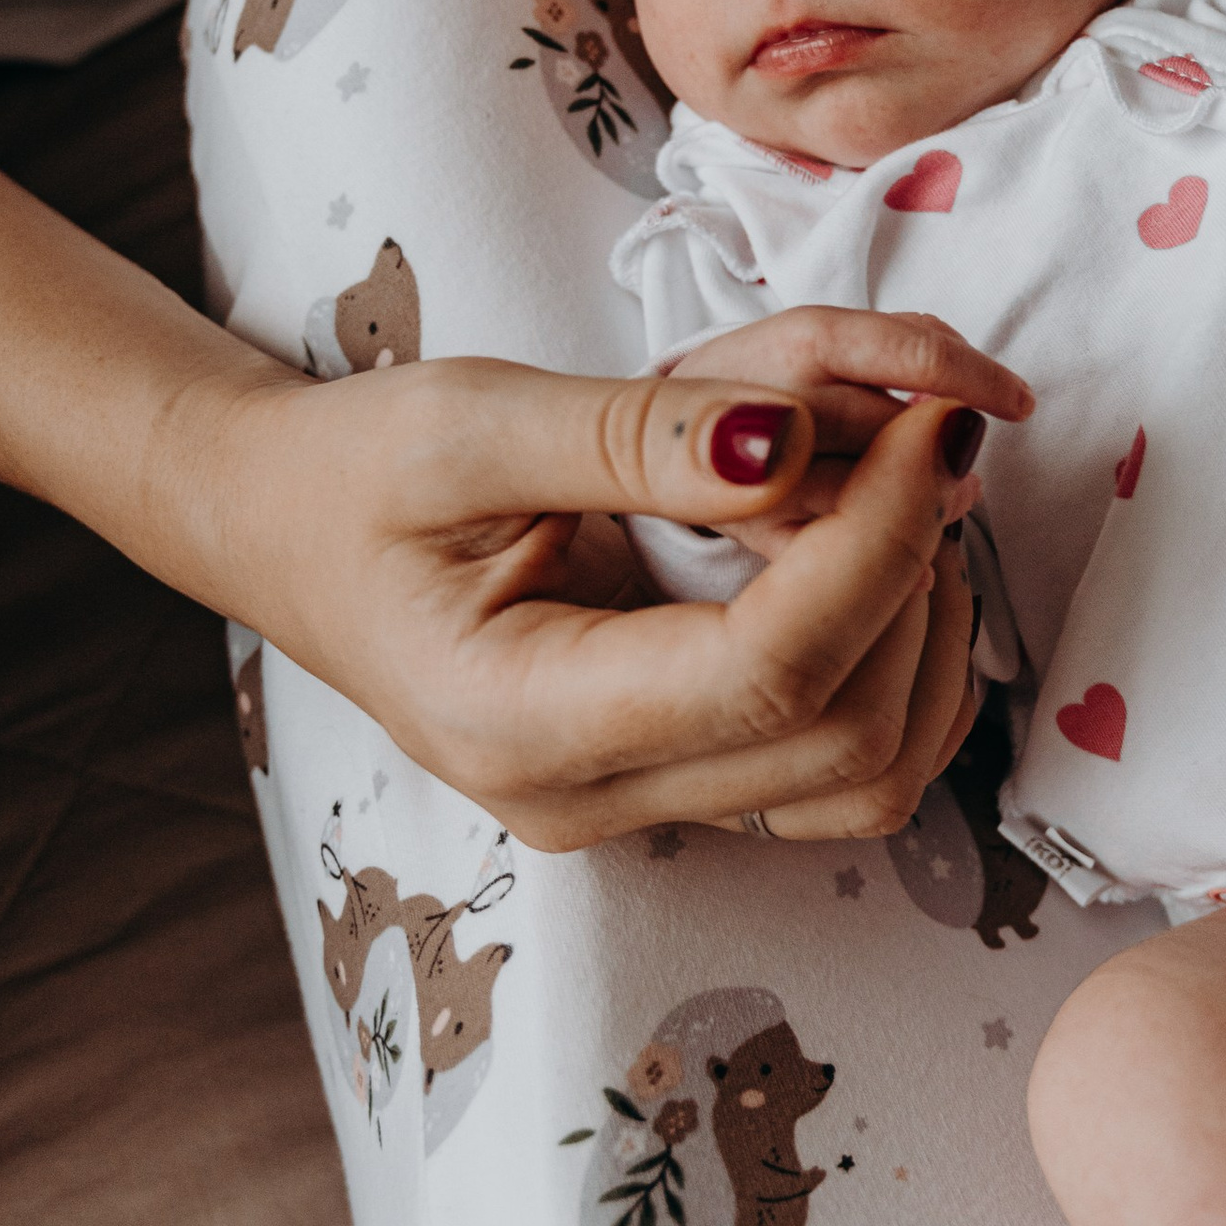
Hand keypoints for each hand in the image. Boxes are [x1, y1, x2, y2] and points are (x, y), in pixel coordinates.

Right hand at [206, 323, 1023, 850]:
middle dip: (919, 578)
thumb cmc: (355, 471)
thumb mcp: (468, 417)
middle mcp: (590, 798)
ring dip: (931, 631)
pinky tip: (883, 554)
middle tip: (926, 438)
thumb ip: (636, 435)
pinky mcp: (682, 783)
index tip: (937, 422)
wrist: (288, 531)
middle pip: (849, 738)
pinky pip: (848, 767)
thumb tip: (793, 443)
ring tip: (906, 493)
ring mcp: (641, 807)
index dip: (882, 543)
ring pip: (875, 775)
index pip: (770, 673)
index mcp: (519, 721)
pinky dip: (905, 662)